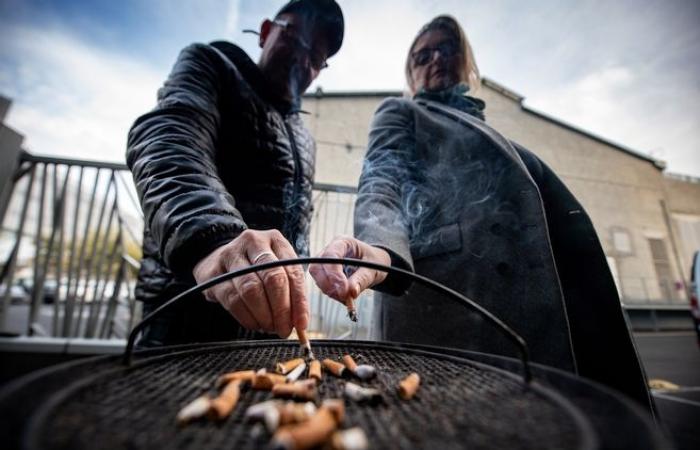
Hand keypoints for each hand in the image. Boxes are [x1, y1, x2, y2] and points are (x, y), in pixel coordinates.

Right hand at [192, 229, 307, 337]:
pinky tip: (255, 324)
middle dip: (281, 310)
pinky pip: (233, 300)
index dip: (299, 301)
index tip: (301, 323)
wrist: (217, 258)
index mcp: (275, 240)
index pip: (292, 271)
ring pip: (251, 290)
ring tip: (270, 327)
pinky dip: (247, 318)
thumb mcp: (278, 268)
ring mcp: (231, 256)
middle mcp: (253, 242)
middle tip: (284, 329)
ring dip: (264, 316)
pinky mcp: (213, 273)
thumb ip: (291, 291)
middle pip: (272, 279)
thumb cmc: (256, 267)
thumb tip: (300, 322)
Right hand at [309, 236, 390, 301]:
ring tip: (347, 299)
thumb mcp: (373, 269)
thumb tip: (351, 292)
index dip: (334, 275)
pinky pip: (322, 284)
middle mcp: (330, 249)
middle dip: (329, 285)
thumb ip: (362, 279)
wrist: (375, 263)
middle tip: (345, 298)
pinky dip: (332, 293)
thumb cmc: (374, 261)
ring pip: (317, 277)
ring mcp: (325, 261)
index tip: (344, 291)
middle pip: (317, 267)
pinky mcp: (324, 272)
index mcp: (343, 242)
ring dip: (330, 291)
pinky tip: (344, 297)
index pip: (330, 256)